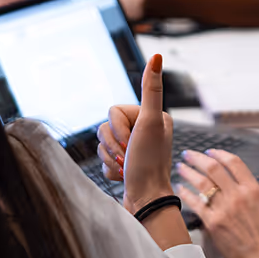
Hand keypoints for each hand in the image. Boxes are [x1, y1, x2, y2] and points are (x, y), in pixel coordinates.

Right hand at [96, 54, 174, 213]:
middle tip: (129, 158)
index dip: (116, 128)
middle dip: (112, 146)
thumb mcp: (150, 122)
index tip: (132, 141)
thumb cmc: (149, 163)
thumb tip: (157, 55)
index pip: (113, 111)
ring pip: (102, 144)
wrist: (146, 202)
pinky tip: (123, 177)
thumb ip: (151, 89)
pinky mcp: (125, 163)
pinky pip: (103, 159)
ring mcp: (134, 147)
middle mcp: (145, 129)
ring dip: (110, 159)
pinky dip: (110, 170)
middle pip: (105, 127)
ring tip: (126, 169)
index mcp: (153, 115)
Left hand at [177, 149, 258, 257]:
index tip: (211, 152)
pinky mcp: (212, 223)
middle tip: (189, 154)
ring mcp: (224, 209)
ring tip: (182, 167)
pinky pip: (195, 203)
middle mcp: (237, 196)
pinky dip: (186, 192)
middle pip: (213, 168)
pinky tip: (181, 188)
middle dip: (197, 158)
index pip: (234, 162)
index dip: (220, 154)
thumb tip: (243, 184)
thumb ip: (253, 192)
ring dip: (188, 171)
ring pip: (201, 182)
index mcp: (253, 190)